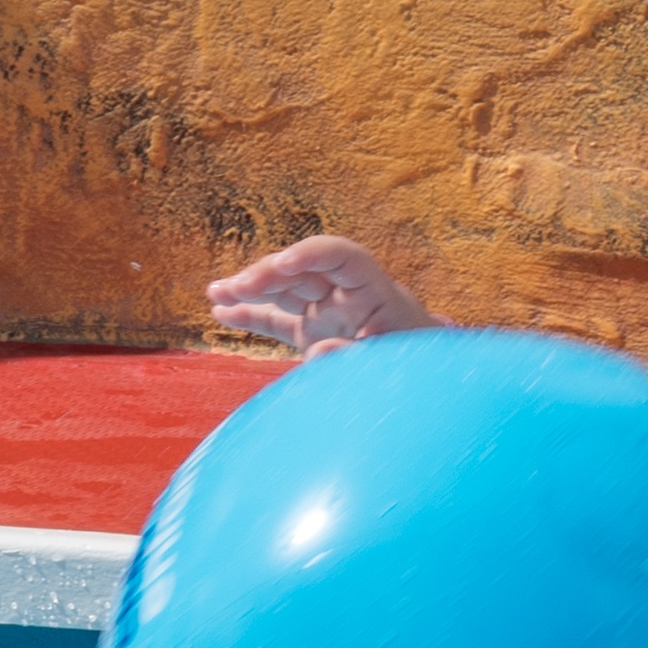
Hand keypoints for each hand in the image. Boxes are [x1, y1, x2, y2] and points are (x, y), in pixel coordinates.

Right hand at [203, 233, 435, 354]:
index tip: (282, 264)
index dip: (311, 255)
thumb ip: (356, 358)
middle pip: (304, 271)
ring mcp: (328, 315)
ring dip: (250, 288)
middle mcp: (349, 297)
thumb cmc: (422, 375)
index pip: (341, 257)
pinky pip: (278, 320)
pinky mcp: (313, 335)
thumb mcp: (395, 368)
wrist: (431, 391)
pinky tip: (221, 312)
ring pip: (285, 291)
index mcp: (376, 294)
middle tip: (235, 288)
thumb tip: (316, 349)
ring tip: (216, 293)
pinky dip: (251, 315)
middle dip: (268, 274)